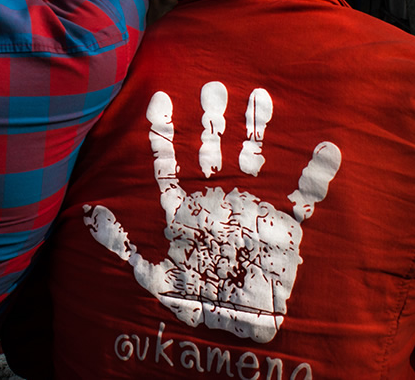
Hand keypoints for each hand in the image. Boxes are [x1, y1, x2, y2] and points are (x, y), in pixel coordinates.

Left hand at [83, 85, 341, 343]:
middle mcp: (216, 198)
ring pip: (254, 156)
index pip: (170, 161)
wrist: (234, 327)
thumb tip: (88, 212)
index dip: (164, 130)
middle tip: (211, 87)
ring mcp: (250, 206)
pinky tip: (327, 146)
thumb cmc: (192, 301)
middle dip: (212, 118)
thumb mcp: (150, 275)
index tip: (160, 96)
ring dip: (258, 128)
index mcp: (185, 207)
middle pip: (213, 148)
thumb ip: (121, 243)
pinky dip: (317, 172)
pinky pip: (304, 194)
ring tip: (260, 95)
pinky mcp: (284, 225)